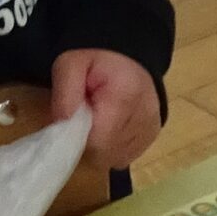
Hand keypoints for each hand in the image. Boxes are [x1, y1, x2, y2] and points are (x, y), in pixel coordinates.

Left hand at [52, 49, 161, 170]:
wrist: (127, 57)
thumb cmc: (96, 61)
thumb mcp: (70, 65)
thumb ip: (65, 94)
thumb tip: (64, 125)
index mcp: (126, 96)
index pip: (98, 139)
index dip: (79, 134)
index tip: (75, 117)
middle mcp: (146, 117)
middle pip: (105, 153)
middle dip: (88, 140)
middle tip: (85, 116)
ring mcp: (151, 130)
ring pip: (113, 158)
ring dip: (100, 145)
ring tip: (99, 119)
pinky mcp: (151, 137)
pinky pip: (124, 156)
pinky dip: (112, 147)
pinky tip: (109, 127)